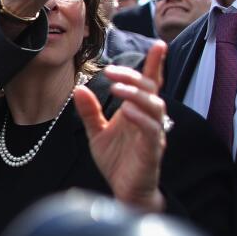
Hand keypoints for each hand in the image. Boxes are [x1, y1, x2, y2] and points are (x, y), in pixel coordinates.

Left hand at [73, 42, 168, 211]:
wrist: (125, 191)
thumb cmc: (117, 161)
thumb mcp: (96, 133)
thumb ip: (90, 111)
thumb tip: (79, 88)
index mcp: (137, 112)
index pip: (149, 84)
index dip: (154, 64)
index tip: (158, 44)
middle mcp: (149, 120)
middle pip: (151, 90)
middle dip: (135, 77)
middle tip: (111, 72)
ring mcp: (153, 135)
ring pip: (155, 107)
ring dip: (137, 95)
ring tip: (117, 89)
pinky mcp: (152, 152)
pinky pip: (151, 131)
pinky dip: (141, 119)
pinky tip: (127, 112)